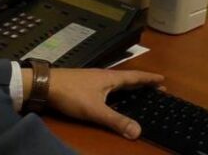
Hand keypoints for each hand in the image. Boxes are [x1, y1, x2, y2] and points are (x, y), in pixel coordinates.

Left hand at [45, 68, 163, 138]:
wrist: (44, 85)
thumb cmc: (71, 94)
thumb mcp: (95, 110)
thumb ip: (116, 121)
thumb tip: (138, 132)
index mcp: (111, 78)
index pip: (135, 77)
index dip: (149, 79)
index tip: (163, 80)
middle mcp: (104, 76)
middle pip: (128, 78)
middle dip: (142, 83)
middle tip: (156, 88)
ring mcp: (93, 79)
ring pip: (117, 82)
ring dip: (129, 86)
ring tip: (138, 91)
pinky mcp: (84, 84)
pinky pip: (107, 85)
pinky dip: (116, 90)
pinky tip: (112, 96)